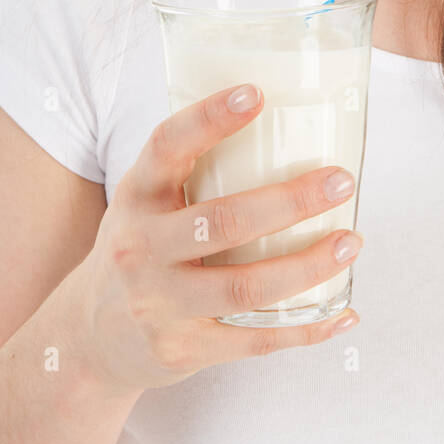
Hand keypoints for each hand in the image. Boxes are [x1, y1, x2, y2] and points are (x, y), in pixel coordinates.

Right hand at [71, 84, 361, 392]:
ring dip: (308, 265)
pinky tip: (343, 313)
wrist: (92, 339)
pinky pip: (254, 341)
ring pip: (246, 288)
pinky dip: (306, 329)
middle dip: (291, 201)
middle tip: (341, 181)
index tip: (256, 93)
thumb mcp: (146, 202)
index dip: (209, 118)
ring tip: (351, 241)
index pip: (167, 146)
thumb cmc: (143, 249)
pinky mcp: (181, 350)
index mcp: (136, 196)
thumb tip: (287, 125)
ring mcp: (158, 305)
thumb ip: (194, 169)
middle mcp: (140, 248)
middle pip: (223, 222)